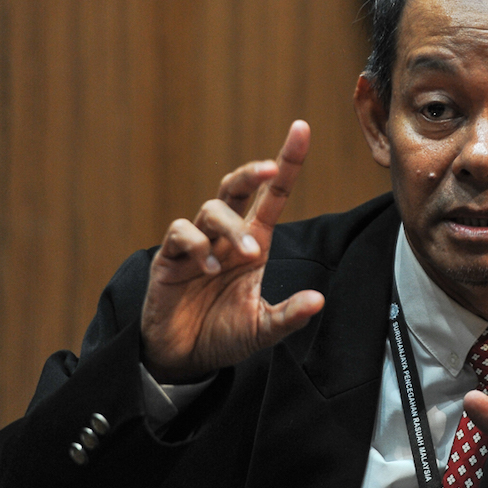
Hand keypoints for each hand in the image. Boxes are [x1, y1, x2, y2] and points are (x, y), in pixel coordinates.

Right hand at [140, 120, 324, 382]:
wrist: (184, 359)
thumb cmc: (225, 334)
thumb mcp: (264, 329)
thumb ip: (289, 315)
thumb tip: (318, 300)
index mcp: (254, 242)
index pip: (271, 195)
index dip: (286, 162)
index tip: (301, 128)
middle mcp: (225, 236)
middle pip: (235, 186)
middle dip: (252, 172)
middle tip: (269, 170)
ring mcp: (196, 244)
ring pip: (211, 208)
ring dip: (231, 226)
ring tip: (246, 255)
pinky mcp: (168, 258)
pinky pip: (180, 233)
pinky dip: (196, 245)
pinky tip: (209, 269)